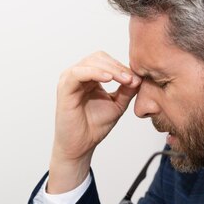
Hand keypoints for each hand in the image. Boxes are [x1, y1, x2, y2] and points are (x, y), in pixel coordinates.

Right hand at [48, 52, 140, 192]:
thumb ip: (126, 91)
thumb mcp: (117, 105)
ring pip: (90, 62)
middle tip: (132, 79)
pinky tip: (108, 79)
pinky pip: (78, 73)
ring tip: (124, 80)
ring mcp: (70, 80)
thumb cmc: (95, 127)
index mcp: (89, 77)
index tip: (137, 79)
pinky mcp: (64, 88)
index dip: (122, 67)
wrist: (81, 146)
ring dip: (110, 69)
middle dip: (118, 67)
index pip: (107, 62)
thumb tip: (139, 77)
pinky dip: (95, 72)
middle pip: (99, 58)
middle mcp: (78, 75)